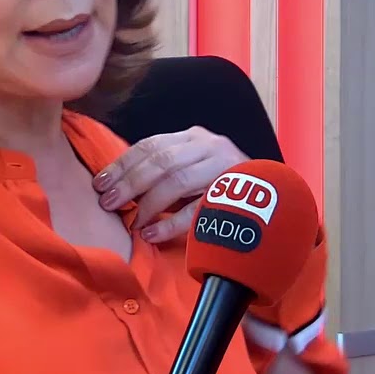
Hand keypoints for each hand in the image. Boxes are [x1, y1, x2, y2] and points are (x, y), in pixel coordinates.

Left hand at [92, 127, 247, 242]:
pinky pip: (199, 210)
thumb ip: (161, 172)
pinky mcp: (236, 195)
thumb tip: (116, 187)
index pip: (150, 145)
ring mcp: (224, 168)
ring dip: (149, 204)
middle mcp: (209, 147)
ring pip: (177, 181)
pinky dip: (171, 224)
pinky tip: (152, 235)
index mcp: (193, 138)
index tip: (99, 183)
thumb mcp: (191, 168)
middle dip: (130, 183)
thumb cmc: (220, 183)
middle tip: (108, 203)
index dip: (122, 164)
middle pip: (161, 161)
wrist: (274, 194)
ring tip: (131, 222)